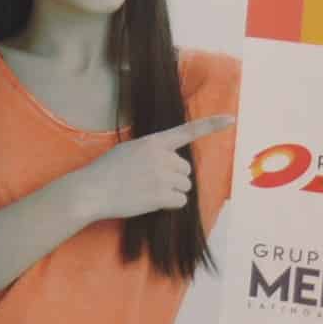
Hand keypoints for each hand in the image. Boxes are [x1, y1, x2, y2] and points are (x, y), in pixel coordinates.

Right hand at [74, 114, 236, 222]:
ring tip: (147, 190)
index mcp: (153, 142)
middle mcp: (161, 157)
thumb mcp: (128, 150)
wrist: (91, 190)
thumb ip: (151, 150)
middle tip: (151, 180)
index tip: (231, 119)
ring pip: (185, 185)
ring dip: (172, 191)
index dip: (211, 124)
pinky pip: (180, 201)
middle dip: (175, 176)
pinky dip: (169, 204)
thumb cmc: (106, 170)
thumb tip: (170, 160)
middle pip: (186, 168)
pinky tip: (149, 201)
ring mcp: (162, 176)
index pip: (186, 131)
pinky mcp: (162, 196)